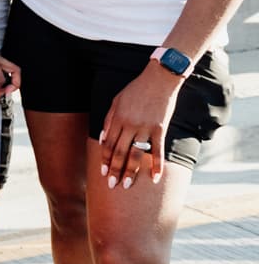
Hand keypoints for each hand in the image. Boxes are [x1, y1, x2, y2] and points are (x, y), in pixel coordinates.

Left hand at [98, 65, 178, 188]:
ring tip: (127, 184)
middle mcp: (129, 125)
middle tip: (111, 185)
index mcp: (117, 119)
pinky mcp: (160, 129)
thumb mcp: (116, 101)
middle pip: (119, 152)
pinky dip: (157, 165)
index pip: (108, 144)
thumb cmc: (135, 90)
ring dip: (131, 171)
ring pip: (136, 154)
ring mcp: (145, 128)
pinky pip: (158, 151)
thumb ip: (108, 120)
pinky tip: (155, 178)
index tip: (101, 172)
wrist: (159, 79)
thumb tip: (102, 138)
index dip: (104, 159)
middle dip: (114, 169)